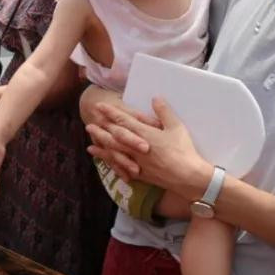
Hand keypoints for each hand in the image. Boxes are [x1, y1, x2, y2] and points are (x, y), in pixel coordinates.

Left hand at [86, 97, 211, 199]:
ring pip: (114, 152)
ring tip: (89, 144)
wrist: (186, 176)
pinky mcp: (139, 173)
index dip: (110, 113)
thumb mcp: (176, 127)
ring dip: (102, 147)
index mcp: (145, 134)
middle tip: (88, 123)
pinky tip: (104, 163)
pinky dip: (111, 164)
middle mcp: (136, 147)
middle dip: (101, 129)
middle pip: (114, 137)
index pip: (124, 121)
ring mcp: (135, 161)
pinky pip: (121, 167)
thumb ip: (164, 112)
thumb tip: (155, 98)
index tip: (99, 107)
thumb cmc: (183, 150)